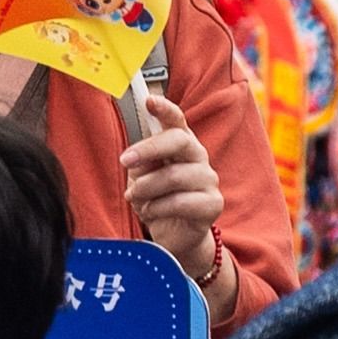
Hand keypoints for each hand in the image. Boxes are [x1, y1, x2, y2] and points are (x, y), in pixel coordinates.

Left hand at [115, 99, 226, 285]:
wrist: (175, 238)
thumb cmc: (157, 200)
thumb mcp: (142, 177)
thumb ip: (141, 163)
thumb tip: (135, 157)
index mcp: (181, 143)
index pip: (177, 120)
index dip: (165, 108)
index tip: (149, 101)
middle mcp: (198, 156)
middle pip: (179, 140)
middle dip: (149, 149)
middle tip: (125, 161)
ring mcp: (208, 180)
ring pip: (174, 176)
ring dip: (146, 189)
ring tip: (134, 198)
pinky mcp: (212, 204)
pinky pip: (180, 202)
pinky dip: (157, 208)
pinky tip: (150, 213)